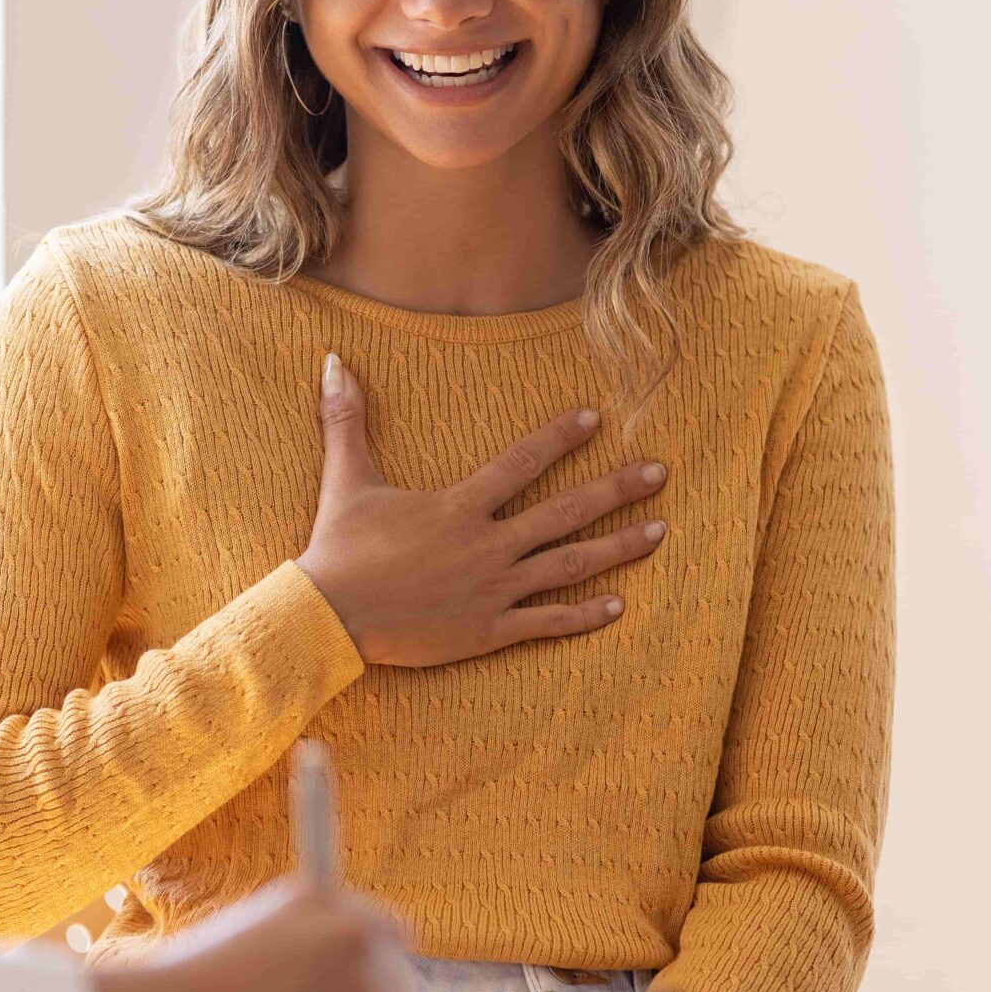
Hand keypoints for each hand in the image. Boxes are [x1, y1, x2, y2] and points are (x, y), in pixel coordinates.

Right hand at [90, 880, 413, 991]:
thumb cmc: (182, 985)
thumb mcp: (247, 933)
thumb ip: (300, 942)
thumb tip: (328, 976)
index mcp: (319, 896)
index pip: (384, 930)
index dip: (369, 962)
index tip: (354, 988)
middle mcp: (351, 932)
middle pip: (396, 974)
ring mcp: (364, 985)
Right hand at [295, 352, 668, 666]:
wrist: (331, 617)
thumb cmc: (338, 550)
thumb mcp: (345, 480)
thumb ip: (346, 420)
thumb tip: (332, 362)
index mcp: (459, 507)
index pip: (521, 463)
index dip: (560, 438)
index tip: (595, 419)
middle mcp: (487, 545)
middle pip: (566, 512)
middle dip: (617, 489)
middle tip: (659, 472)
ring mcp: (494, 590)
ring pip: (569, 565)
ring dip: (618, 547)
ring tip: (659, 531)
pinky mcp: (489, 630)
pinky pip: (547, 621)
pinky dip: (584, 615)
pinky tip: (619, 605)